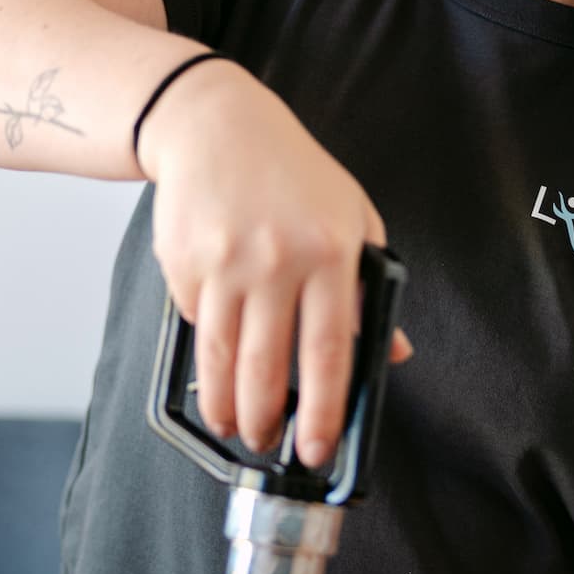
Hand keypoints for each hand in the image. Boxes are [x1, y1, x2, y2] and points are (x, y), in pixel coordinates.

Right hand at [138, 61, 410, 465]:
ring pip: (220, 359)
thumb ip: (372, 289)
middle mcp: (276, 260)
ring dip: (226, 407)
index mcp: (331, 252)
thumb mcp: (353, 218)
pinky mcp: (182, 262)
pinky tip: (214, 359)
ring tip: (236, 427)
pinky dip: (204, 351)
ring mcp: (224, 262)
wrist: (217, 124)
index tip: (318, 449)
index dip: (325, 411)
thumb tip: (390, 353)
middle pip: (266, 367)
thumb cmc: (293, 173)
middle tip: (269, 444)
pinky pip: (193, 324)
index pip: (331, 351)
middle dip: (266, 423)